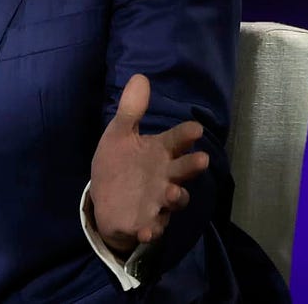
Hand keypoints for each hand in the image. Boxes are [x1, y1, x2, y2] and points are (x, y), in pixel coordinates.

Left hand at [88, 74, 208, 254]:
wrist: (106, 201)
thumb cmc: (119, 164)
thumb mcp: (119, 135)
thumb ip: (131, 110)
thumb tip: (140, 76)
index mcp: (159, 152)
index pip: (176, 140)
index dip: (185, 135)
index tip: (195, 129)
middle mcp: (165, 175)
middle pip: (183, 170)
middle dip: (191, 166)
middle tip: (201, 160)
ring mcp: (158, 200)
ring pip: (174, 199)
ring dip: (175, 197)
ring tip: (170, 193)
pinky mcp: (148, 222)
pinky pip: (153, 227)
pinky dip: (151, 230)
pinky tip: (146, 230)